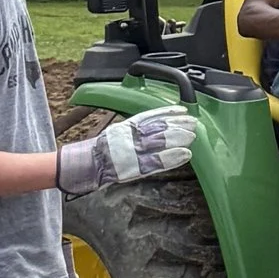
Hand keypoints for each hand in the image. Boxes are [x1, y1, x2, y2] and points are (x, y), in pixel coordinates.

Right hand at [58, 111, 197, 195]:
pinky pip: (155, 161)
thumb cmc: (100, 152)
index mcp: (126, 127)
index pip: (150, 116)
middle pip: (158, 128)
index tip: (183, 110)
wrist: (83, 167)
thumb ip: (134, 131)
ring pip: (160, 142)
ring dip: (178, 139)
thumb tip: (154, 127)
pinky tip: (185, 155)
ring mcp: (132, 151)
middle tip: (194, 124)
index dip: (168, 112)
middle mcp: (130, 136)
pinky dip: (171, 158)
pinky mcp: (134, 166)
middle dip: (178, 125)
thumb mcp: (117, 135)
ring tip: (193, 136)